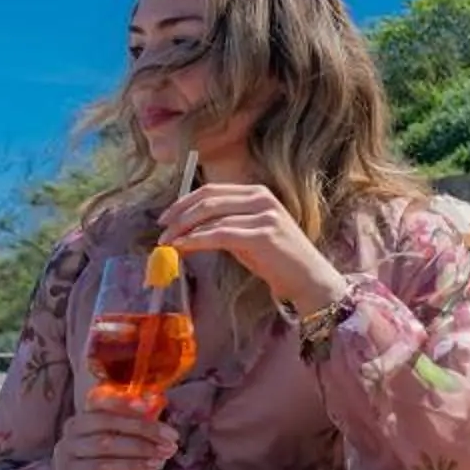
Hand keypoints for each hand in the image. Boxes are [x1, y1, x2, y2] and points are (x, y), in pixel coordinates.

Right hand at [51, 406, 177, 469]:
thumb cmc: (108, 465)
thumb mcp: (122, 443)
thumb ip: (135, 426)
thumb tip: (156, 406)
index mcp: (83, 416)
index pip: (99, 401)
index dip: (123, 402)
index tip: (148, 406)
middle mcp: (71, 431)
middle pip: (107, 422)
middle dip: (143, 428)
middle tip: (170, 437)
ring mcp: (67, 453)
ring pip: (106, 444)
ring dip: (141, 448)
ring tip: (165, 453)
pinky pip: (103, 468)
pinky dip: (131, 466)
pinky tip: (151, 466)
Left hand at [160, 182, 351, 309]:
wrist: (308, 279)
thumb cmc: (277, 260)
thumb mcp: (247, 237)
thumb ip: (222, 228)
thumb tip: (184, 232)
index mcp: (257, 193)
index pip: (212, 190)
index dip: (184, 202)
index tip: (165, 218)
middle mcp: (261, 198)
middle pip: (208, 199)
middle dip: (179, 216)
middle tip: (161, 232)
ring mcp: (264, 215)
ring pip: (212, 216)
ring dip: (184, 230)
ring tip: (168, 244)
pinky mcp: (262, 235)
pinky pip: (220, 234)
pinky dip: (197, 240)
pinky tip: (183, 247)